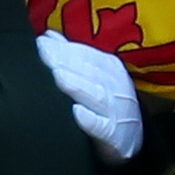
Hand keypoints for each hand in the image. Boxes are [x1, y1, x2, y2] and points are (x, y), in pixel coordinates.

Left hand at [35, 32, 143, 164]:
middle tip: (44, 53)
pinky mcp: (113, 135)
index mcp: (110, 68)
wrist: (132, 137)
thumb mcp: (97, 76)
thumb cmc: (108, 102)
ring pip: (95, 95)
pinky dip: (89, 120)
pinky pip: (101, 127)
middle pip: (88, 72)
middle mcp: (114, 86)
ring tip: (57, 76)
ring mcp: (115, 111)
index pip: (86, 55)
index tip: (42, 41)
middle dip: (66, 61)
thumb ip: (74, 56)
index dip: (64, 48)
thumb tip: (49, 36)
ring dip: (76, 85)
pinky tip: (76, 112)